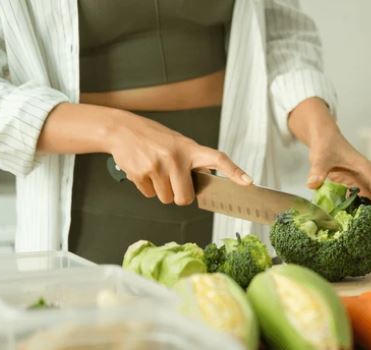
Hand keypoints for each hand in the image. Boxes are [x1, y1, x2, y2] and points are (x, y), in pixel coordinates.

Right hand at [38, 103, 251, 205]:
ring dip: (161, 191)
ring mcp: (157, 166)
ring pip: (166, 199)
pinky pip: (149, 195)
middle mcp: (176, 157)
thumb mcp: (178, 144)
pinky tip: (143, 171)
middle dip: (179, 196)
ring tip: (155, 171)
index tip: (248, 182)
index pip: (217, 159)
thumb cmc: (154, 139)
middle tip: (172, 181)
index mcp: (190, 148)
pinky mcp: (141, 173)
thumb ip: (192, 162)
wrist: (122, 130)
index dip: (234, 171)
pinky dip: (146, 188)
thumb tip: (204, 185)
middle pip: (184, 198)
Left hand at [288, 98, 370, 239]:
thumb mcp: (320, 157)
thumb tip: (312, 183)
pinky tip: (361, 230)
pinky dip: (366, 216)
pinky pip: (365, 204)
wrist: (324, 137)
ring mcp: (365, 183)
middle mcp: (370, 178)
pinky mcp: (357, 186)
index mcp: (368, 172)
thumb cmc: (325, 144)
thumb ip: (317, 170)